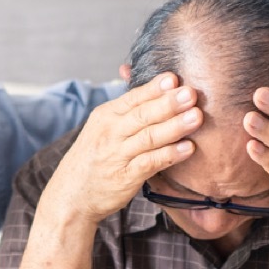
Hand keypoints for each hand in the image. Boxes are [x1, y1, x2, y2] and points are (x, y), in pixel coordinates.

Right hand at [48, 72, 201, 223]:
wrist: (71, 195)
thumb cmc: (93, 157)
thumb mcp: (101, 127)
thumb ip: (125, 107)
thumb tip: (136, 74)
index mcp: (105, 116)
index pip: (133, 98)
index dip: (153, 88)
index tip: (173, 78)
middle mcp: (110, 133)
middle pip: (143, 115)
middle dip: (168, 104)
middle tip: (190, 94)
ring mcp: (117, 156)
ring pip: (149, 137)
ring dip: (174, 127)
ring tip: (196, 117)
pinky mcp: (125, 177)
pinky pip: (150, 163)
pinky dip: (169, 155)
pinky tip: (188, 148)